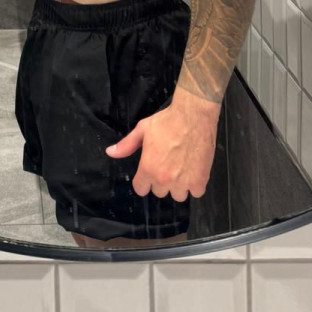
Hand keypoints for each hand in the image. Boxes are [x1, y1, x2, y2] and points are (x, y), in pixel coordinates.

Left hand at [104, 88, 219, 200]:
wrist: (193, 115)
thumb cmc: (168, 121)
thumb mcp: (143, 129)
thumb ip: (127, 144)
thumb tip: (111, 152)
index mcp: (148, 168)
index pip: (141, 189)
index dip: (143, 181)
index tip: (149, 174)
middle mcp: (164, 178)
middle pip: (159, 192)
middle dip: (161, 181)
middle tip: (167, 165)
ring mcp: (183, 181)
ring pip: (178, 195)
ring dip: (179, 186)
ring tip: (181, 169)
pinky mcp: (200, 180)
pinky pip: (196, 193)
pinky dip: (195, 185)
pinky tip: (194, 171)